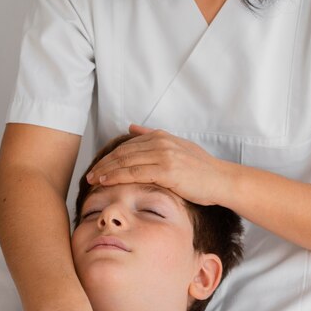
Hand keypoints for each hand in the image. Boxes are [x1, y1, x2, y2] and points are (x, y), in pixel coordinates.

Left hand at [86, 124, 229, 205]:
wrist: (221, 180)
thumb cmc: (202, 169)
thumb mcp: (178, 147)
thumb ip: (153, 137)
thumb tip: (132, 127)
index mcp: (162, 137)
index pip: (128, 145)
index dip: (110, 155)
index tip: (98, 166)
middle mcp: (161, 143)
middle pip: (123, 152)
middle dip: (104, 163)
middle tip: (89, 174)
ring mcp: (164, 156)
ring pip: (126, 162)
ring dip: (106, 170)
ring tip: (92, 179)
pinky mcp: (167, 171)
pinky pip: (135, 173)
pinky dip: (117, 177)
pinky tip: (106, 182)